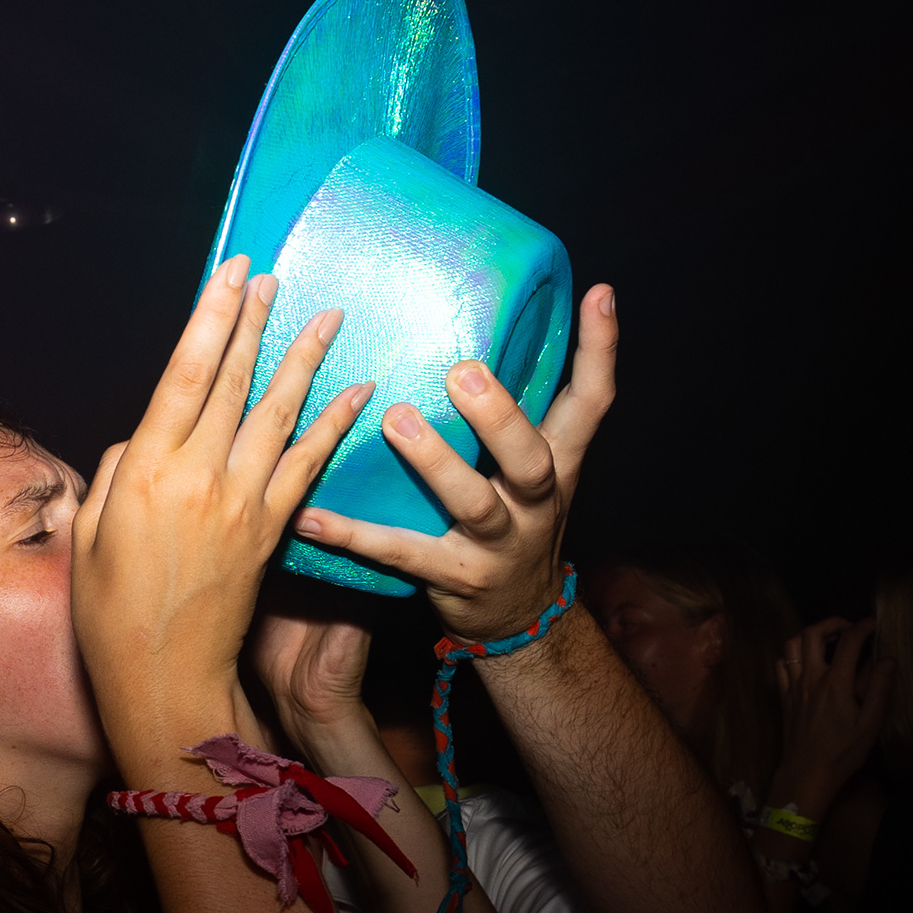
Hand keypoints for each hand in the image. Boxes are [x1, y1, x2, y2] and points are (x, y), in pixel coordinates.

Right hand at [76, 259, 368, 769]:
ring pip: (278, 411)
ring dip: (302, 357)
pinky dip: (335, 423)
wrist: (163, 677)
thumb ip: (116, 471)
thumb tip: (144, 437)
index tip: (230, 273)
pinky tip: (358, 391)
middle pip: (233, 379)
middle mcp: (200, 475)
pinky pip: (309, 463)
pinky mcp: (272, 530)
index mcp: (146, 468)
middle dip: (253, 321)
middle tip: (273, 275)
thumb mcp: (90, 533)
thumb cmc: (110, 612)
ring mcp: (243, 502)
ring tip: (324, 314)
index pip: (185, 372)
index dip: (211, 316)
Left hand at [293, 283, 615, 641]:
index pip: (592, 403)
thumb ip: (524, 409)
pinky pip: (401, 555)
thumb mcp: (540, 468)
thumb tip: (493, 331)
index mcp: (559, 464)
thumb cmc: (518, 520)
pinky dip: (354, 536)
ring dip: (434, 463)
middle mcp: (536, 503)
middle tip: (462, 371)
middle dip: (499, 416)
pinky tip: (312, 517)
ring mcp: (498, 545)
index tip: (599, 294)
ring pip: (472, 504)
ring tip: (395, 422)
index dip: (600, 352)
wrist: (518, 618)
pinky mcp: (453, 579)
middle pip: (531, 459)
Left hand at [767, 617, 892, 812]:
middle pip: (812, 633)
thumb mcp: (869, 724)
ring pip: (792, 645)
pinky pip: (780, 665)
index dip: (863, 626)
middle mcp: (811, 678)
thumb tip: (888, 658)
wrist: (806, 774)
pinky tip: (805, 663)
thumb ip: (878, 689)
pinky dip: (792, 656)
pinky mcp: (783, 697)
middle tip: (848, 628)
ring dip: (809, 635)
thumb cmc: (842, 752)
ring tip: (827, 641)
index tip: (873, 623)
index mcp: (835, 683)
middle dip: (831, 622)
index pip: (849, 641)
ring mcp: (793, 686)